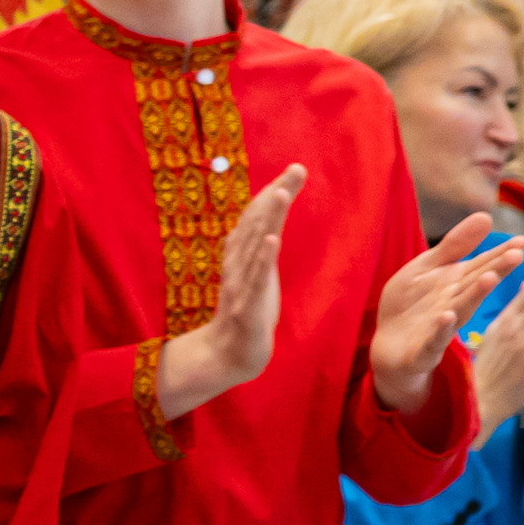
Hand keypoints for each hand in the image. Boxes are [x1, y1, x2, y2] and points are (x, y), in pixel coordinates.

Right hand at [156, 167, 303, 417]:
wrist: (228, 354)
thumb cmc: (246, 312)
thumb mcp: (258, 276)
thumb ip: (262, 250)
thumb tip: (269, 225)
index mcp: (242, 255)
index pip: (258, 217)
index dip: (275, 193)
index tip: (295, 170)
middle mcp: (238, 264)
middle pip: (256, 223)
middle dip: (275, 195)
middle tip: (295, 170)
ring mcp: (240, 284)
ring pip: (254, 245)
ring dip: (267, 218)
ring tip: (281, 193)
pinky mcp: (247, 306)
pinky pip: (255, 279)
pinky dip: (262, 258)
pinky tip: (272, 239)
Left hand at [373, 212, 523, 413]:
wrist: (389, 344)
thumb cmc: (413, 303)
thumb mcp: (428, 268)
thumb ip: (454, 246)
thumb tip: (486, 216)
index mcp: (457, 284)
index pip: (483, 265)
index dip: (502, 253)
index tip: (523, 240)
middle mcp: (456, 304)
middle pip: (476, 285)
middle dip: (496, 269)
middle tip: (518, 255)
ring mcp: (442, 326)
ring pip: (462, 309)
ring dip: (475, 295)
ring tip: (489, 278)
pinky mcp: (425, 348)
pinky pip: (434, 338)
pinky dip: (441, 328)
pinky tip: (447, 316)